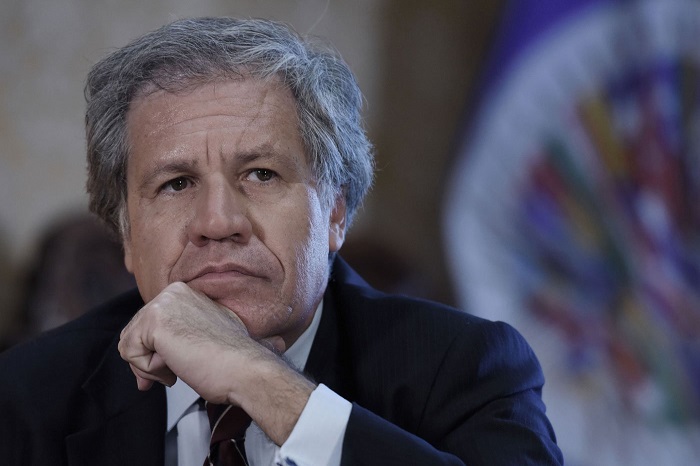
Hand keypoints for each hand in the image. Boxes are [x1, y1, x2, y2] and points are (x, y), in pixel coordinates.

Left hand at [117, 281, 314, 443]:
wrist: (245, 370)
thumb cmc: (231, 362)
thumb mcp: (198, 341)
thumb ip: (172, 342)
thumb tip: (145, 368)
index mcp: (186, 294)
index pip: (149, 325)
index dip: (154, 352)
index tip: (173, 368)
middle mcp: (173, 292)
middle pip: (135, 333)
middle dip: (148, 361)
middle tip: (175, 372)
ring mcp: (164, 303)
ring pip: (130, 343)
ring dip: (150, 366)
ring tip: (182, 365)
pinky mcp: (155, 320)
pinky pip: (129, 353)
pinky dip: (148, 370)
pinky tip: (177, 365)